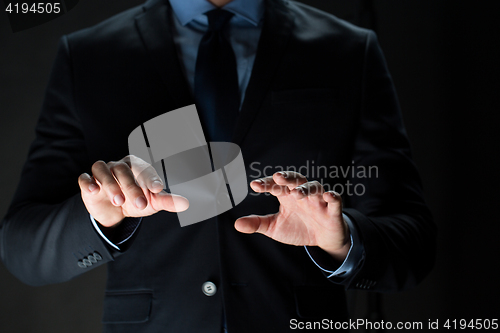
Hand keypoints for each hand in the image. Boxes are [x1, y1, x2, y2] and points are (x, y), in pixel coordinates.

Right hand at [78, 155, 188, 227]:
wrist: (115, 212)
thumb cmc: (136, 200)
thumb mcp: (152, 202)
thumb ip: (167, 201)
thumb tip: (186, 203)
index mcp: (136, 166)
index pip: (144, 169)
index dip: (151, 178)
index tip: (158, 190)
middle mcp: (119, 165)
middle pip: (123, 170)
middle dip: (132, 187)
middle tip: (140, 204)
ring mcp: (102, 173)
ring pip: (103, 170)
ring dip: (111, 184)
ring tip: (119, 201)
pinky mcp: (88, 183)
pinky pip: (85, 178)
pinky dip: (88, 182)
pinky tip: (95, 190)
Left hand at [235, 171, 349, 261]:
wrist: (323, 240)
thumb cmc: (298, 229)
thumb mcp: (275, 228)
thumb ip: (258, 224)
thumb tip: (236, 224)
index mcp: (287, 196)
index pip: (276, 185)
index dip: (266, 184)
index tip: (254, 185)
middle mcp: (302, 194)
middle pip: (296, 180)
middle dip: (287, 178)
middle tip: (278, 177)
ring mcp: (319, 201)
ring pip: (314, 187)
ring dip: (306, 188)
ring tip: (296, 193)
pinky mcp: (333, 210)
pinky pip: (335, 200)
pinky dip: (333, 196)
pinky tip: (328, 195)